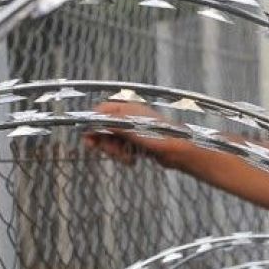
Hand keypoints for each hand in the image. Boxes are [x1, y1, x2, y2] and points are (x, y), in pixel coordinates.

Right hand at [82, 101, 197, 170]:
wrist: (179, 151)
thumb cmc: (157, 135)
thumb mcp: (129, 127)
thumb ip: (109, 124)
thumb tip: (90, 124)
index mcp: (126, 107)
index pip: (100, 112)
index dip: (93, 126)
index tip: (90, 141)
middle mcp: (128, 116)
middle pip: (104, 128)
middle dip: (106, 143)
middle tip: (113, 153)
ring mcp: (133, 130)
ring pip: (113, 140)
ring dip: (115, 152)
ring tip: (127, 159)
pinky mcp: (138, 142)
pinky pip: (122, 148)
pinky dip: (124, 155)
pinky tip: (132, 161)